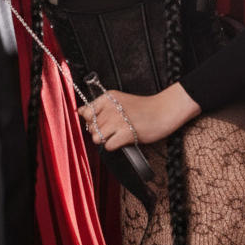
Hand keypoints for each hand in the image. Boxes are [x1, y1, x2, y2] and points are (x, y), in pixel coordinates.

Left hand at [77, 84, 201, 150]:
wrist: (164, 111)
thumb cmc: (143, 108)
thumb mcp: (119, 100)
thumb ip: (101, 107)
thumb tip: (80, 114)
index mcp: (108, 98)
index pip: (85, 112)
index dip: (90, 120)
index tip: (100, 122)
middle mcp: (110, 108)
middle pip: (91, 128)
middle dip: (100, 131)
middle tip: (114, 130)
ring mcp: (117, 120)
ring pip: (97, 138)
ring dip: (106, 140)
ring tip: (118, 134)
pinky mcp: (126, 133)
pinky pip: (108, 146)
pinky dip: (114, 146)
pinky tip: (123, 140)